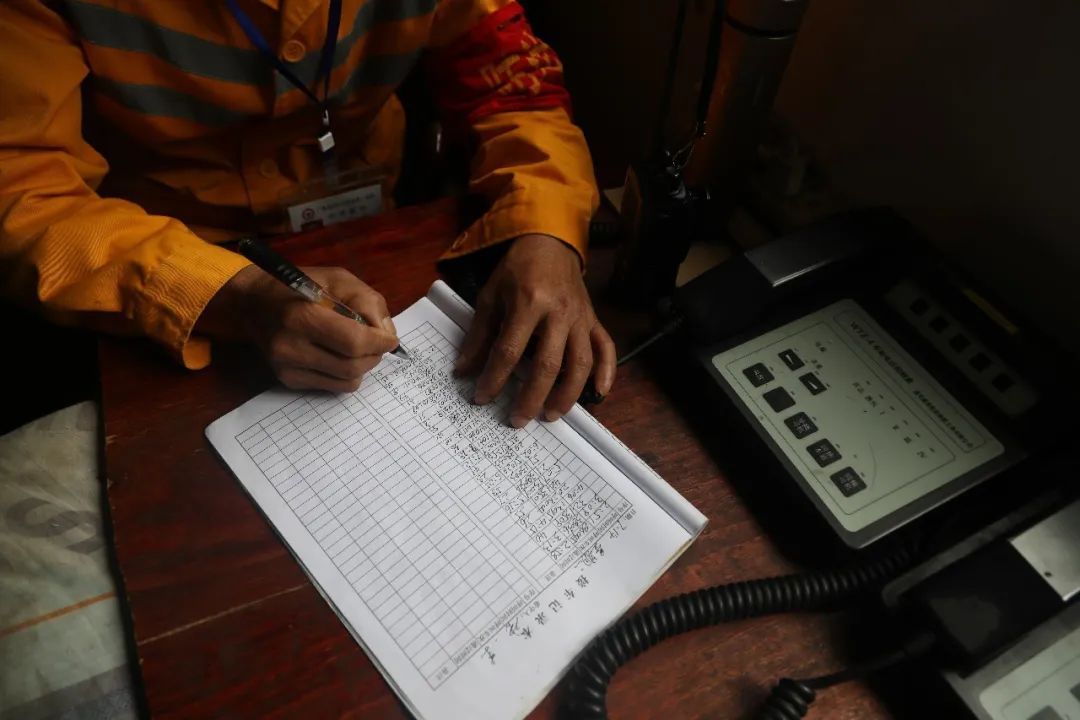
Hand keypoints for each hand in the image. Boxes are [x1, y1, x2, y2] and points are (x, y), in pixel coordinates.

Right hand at [198, 265, 398, 391]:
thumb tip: (386, 334)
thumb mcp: (338, 279)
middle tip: (378, 343)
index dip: (380, 343)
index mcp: (303, 316)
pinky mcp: (288, 380)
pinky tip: (341, 356)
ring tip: (360, 348)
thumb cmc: (301, 286)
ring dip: (364, 366)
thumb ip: (367, 302)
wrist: (253, 302)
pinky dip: (347, 374)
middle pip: (353, 365)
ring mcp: (287, 367)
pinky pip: (334, 387)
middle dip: (375, 355)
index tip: (390, 339)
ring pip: (347, 381)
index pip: (354, 342)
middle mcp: (291, 347)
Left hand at [455, 234, 615, 426]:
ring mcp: (580, 318)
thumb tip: (463, 371)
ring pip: (580, 363)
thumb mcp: (490, 296)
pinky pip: (605, 348)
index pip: (509, 351)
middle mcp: (558, 313)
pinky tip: (598, 395)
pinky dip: (606, 373)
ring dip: (567, 393)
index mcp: (529, 303)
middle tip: (517, 420)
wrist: (549, 242)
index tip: (481, 398)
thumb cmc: (517, 269)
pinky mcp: (593, 320)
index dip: (494, 378)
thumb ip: (479, 335)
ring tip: (551, 415)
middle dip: (531, 397)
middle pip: (548, 364)